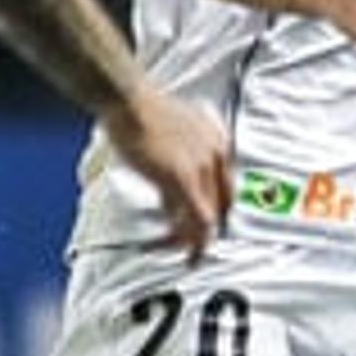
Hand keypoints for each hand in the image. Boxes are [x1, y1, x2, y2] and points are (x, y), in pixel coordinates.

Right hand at [102, 90, 231, 256]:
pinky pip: (197, 217)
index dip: (219, 208)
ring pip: (210, 214)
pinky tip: (183, 249)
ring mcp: (201, 166)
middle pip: (222, 203)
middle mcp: (216, 154)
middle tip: (197, 247)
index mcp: (217, 141)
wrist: (128, 99)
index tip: (208, 224)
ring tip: (190, 256)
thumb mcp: (173, 131)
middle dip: (209, 227)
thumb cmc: (141, 110)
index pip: (227, 184)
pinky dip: (192, 238)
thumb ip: (180, 156)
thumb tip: (173, 187)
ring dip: (198, 238)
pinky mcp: (181, 177)